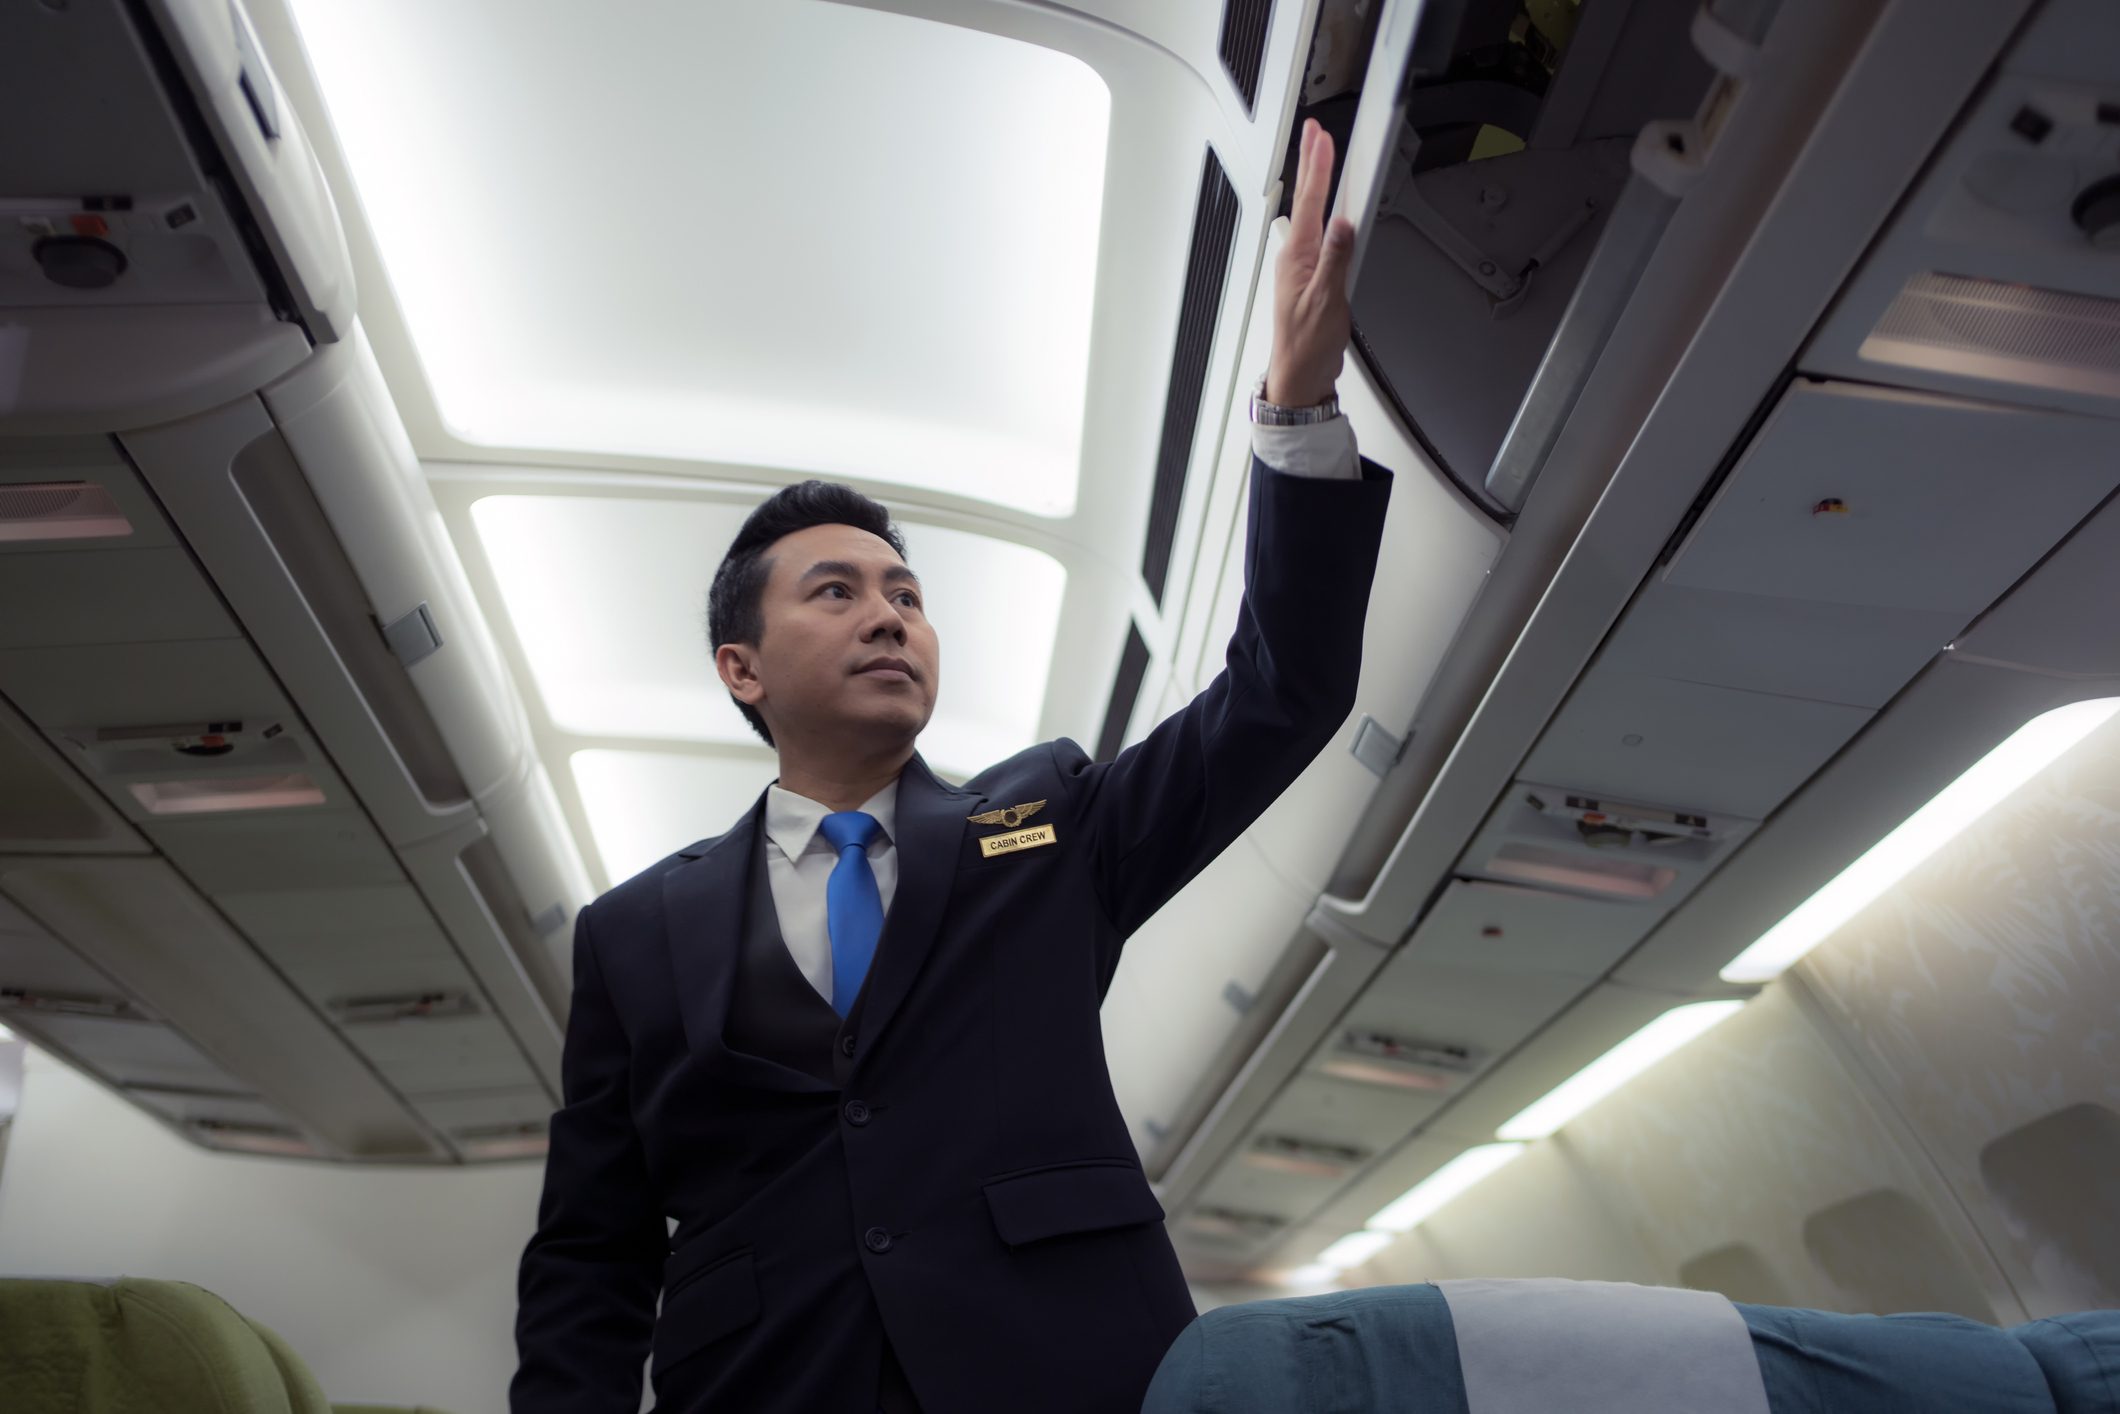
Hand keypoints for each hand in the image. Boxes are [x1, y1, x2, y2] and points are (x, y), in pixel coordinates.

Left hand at [1265, 118, 1357, 408]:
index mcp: (1297, 255)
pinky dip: (1324, 211)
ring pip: (1312, 213)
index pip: (1311, 201)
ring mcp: (1302, 264)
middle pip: (1307, 199)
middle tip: (1314, 131)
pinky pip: (1319, 233)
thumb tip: (1343, 224)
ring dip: (1316, 182)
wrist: (1301, 373)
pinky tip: (1329, 208)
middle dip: (1311, 162)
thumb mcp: (1326, 301)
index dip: (1318, 166)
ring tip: (1320, 157)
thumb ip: (1335, 260)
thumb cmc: (1308, 343)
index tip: (1322, 137)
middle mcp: (1296, 255)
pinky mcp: (1312, 275)